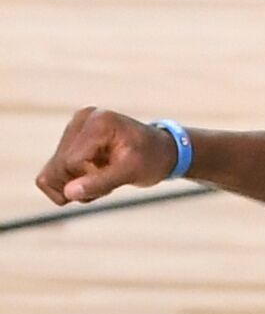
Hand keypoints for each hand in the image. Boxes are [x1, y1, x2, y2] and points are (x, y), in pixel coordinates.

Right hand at [36, 107, 177, 204]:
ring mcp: (74, 127)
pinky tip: (94, 175)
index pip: (71, 163)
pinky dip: (72, 180)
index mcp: (98, 122)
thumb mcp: (132, 173)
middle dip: (81, 183)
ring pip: (53, 171)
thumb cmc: (152, 160)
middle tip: (110, 181)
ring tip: (104, 176)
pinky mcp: (70, 138)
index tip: (114, 180)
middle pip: (58, 167)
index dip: (88, 181)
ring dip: (77, 183)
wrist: (161, 151)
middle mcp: (81, 119)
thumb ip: (100, 182)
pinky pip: (53, 169)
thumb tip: (67, 193)